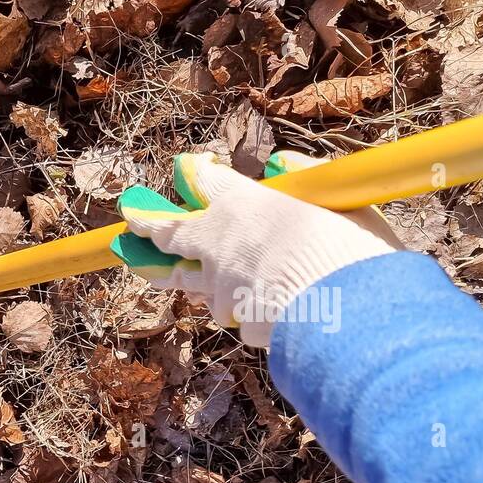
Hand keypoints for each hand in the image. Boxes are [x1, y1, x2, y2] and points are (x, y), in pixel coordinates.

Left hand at [114, 151, 401, 346]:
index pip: (207, 183)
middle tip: (130, 218)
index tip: (184, 169)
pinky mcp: (234, 320)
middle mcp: (220, 245)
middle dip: (149, 224)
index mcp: (243, 205)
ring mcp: (221, 287)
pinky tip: (241, 309)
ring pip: (190, 278)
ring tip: (143, 265)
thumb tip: (281, 162)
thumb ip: (308, 178)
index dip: (194, 175)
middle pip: (173, 233)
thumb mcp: (340, 202)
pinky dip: (233, 306)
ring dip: (171, 271)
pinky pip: (229, 311)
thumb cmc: (352, 249)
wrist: (345, 315)